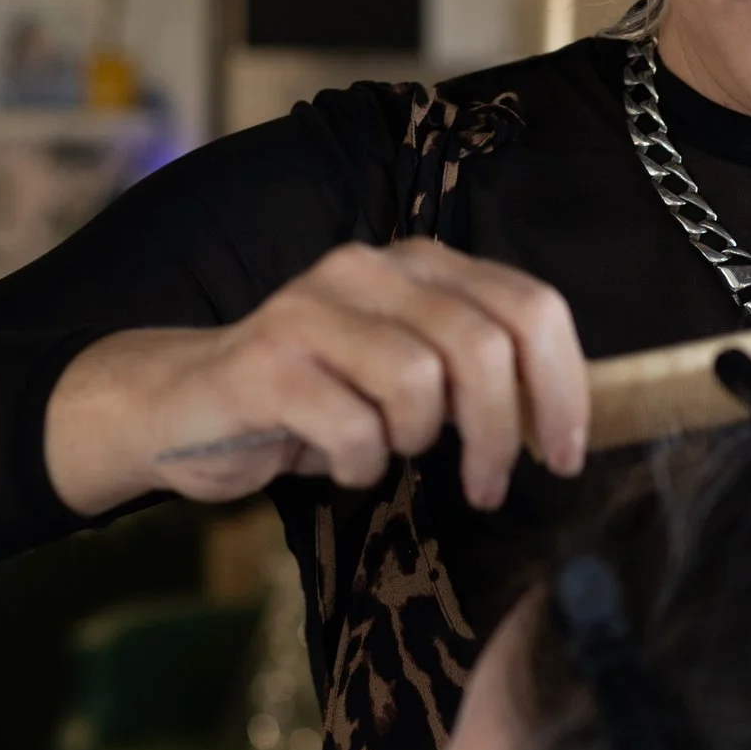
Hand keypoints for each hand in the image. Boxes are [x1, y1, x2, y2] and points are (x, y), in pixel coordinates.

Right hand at [44, 239, 588, 514]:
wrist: (184, 406)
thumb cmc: (315, 397)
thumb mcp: (405, 370)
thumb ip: (475, 369)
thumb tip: (564, 417)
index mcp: (419, 263)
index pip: (530, 305)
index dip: (563, 386)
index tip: (565, 453)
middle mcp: (368, 269)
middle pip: (483, 348)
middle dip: (502, 435)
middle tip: (488, 485)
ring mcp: (311, 309)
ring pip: (419, 384)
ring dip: (417, 444)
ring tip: (389, 452)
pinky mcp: (265, 363)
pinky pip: (354, 428)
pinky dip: (362, 465)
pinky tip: (341, 464)